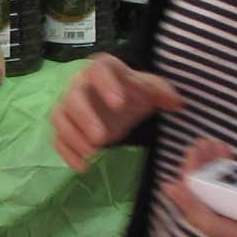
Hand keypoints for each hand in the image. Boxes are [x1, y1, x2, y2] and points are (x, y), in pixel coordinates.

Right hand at [51, 52, 185, 170]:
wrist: (119, 103)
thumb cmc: (133, 92)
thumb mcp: (151, 90)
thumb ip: (163, 94)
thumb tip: (177, 103)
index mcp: (101, 69)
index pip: (99, 70)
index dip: (106, 85)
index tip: (119, 103)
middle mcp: (79, 84)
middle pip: (74, 97)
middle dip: (85, 117)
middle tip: (101, 138)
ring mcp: (68, 106)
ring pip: (60, 117)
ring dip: (73, 136)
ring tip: (92, 154)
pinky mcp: (64, 127)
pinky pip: (58, 138)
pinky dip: (67, 153)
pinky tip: (83, 167)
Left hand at [161, 136, 236, 236]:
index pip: (214, 225)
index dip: (191, 206)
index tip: (174, 186)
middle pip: (210, 208)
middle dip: (198, 178)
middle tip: (196, 148)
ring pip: (219, 198)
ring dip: (209, 171)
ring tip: (207, 144)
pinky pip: (233, 192)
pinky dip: (226, 172)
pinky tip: (223, 153)